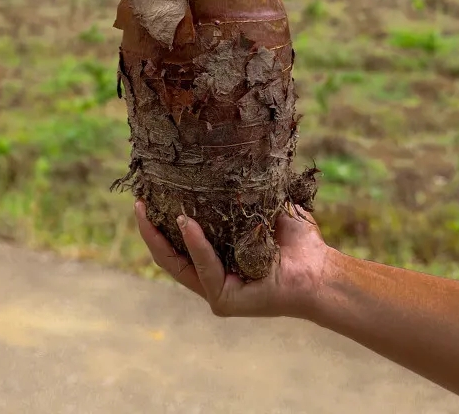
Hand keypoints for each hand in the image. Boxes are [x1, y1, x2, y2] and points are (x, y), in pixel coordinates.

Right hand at [135, 200, 338, 319]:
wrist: (321, 270)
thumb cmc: (299, 242)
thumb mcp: (262, 210)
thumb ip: (242, 195)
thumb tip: (227, 158)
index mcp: (219, 259)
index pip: (180, 244)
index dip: (160, 222)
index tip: (146, 195)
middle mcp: (214, 277)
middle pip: (169, 257)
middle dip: (148, 231)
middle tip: (136, 203)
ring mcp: (217, 292)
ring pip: (177, 264)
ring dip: (159, 237)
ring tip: (146, 211)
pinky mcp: (225, 301)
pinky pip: (204, 267)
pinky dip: (194, 244)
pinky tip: (185, 223)